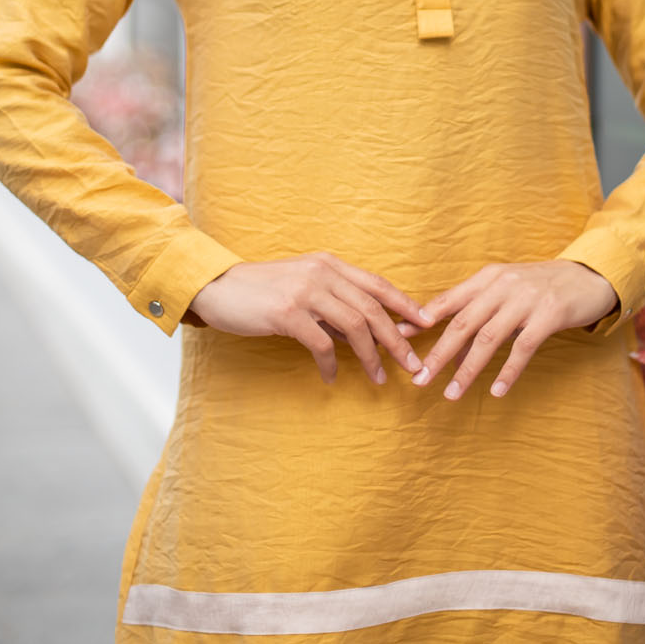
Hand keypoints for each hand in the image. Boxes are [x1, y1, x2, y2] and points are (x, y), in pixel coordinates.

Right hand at [188, 251, 425, 385]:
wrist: (216, 287)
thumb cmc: (260, 291)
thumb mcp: (302, 288)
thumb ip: (331, 304)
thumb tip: (362, 334)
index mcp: (330, 264)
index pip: (378, 284)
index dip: (406, 304)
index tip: (427, 325)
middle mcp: (322, 273)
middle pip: (373, 308)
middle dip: (397, 340)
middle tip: (413, 365)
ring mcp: (305, 291)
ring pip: (354, 327)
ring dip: (371, 357)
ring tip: (379, 379)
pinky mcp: (287, 312)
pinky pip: (322, 344)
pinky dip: (332, 364)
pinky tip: (332, 378)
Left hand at [405, 261, 617, 400]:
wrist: (588, 276)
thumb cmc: (540, 286)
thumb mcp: (506, 290)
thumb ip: (477, 309)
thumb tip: (445, 340)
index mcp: (487, 278)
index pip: (447, 301)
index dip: (420, 321)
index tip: (396, 340)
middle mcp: (502, 285)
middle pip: (462, 323)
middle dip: (437, 354)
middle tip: (418, 379)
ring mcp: (526, 299)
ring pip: (488, 338)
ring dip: (467, 370)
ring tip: (451, 394)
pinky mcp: (549, 315)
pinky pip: (524, 347)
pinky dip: (508, 371)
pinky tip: (497, 391)